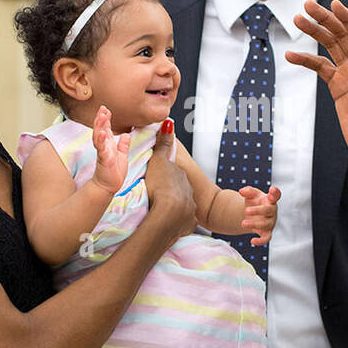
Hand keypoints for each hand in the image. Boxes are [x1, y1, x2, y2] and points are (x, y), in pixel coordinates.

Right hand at [90, 105, 129, 193]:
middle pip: (100, 129)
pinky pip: (101, 148)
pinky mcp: (103, 158)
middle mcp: (104, 146)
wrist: (108, 186)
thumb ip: (123, 145)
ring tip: (101, 116)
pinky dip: (101, 139)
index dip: (105, 118)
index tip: (106, 109)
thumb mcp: (122, 155)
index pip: (106, 128)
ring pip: (99, 135)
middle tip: (102, 108)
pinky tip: (102, 132)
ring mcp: (102, 151)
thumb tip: (126, 135)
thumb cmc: (113, 172)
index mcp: (108, 144)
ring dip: (100, 125)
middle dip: (101, 118)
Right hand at [143, 118, 195, 240]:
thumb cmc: (161, 186)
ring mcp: (190, 209)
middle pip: (178, 189)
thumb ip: (164, 144)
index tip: (156, 177)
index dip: (164, 173)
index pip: (173, 172)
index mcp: (180, 177)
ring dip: (173, 208)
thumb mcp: (159, 162)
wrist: (169, 216)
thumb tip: (169, 122)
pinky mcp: (189, 224)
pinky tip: (169, 223)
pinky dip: (177, 222)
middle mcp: (188, 192)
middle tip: (156, 195)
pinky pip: (182, 222)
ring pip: (181, 206)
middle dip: (170, 191)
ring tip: (160, 211)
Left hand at [238, 185, 280, 245]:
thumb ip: (247, 191)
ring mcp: (270, 222)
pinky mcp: (267, 232)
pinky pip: (266, 238)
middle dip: (257, 211)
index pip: (276, 195)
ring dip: (254, 224)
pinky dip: (261, 241)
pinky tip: (252, 241)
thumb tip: (241, 191)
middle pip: (268, 210)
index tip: (272, 190)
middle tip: (246, 211)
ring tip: (243, 223)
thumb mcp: (251, 194)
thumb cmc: (255, 202)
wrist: (252, 213)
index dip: (275, 193)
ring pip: (265, 224)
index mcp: (270, 200)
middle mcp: (272, 211)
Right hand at [287, 0, 347, 188]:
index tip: (335, 5)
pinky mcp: (337, 85)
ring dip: (315, 32)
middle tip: (307, 5)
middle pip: (342, 35)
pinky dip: (306, 59)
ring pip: (330, 46)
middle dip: (325, 20)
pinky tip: (291, 54)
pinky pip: (319, 67)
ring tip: (297, 20)